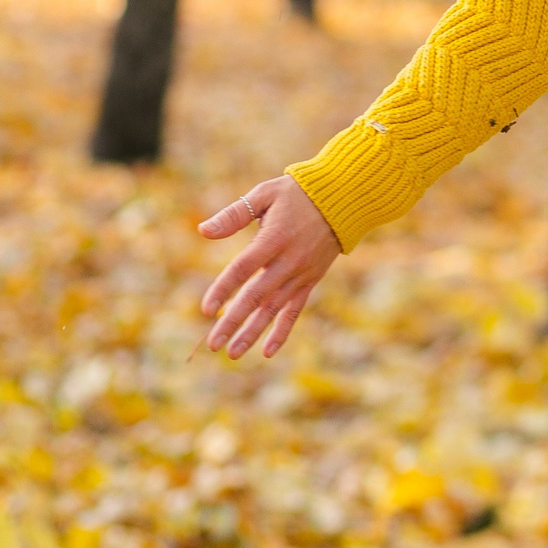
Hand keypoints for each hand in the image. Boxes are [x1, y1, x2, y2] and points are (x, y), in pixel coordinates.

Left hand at [197, 174, 340, 358]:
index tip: (205, 310)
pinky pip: (295, 310)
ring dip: (253, 332)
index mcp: (273, 239)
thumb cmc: (298, 193)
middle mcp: (288, 261)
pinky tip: (268, 351)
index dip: (224, 289)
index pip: (242, 269)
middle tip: (213, 344)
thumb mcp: (265, 194)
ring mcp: (301, 274)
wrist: (344, 198)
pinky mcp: (311, 280)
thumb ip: (234, 214)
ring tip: (233, 353)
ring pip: (274, 309)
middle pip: (256, 297)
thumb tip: (203, 230)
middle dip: (233, 322)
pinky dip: (283, 331)